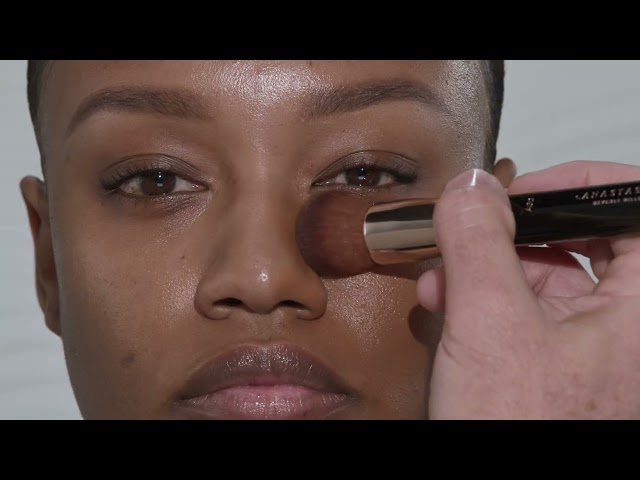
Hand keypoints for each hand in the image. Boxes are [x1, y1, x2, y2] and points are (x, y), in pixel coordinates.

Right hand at [418, 160, 639, 418]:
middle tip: (474, 225)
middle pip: (587, 240)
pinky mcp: (564, 367)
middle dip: (514, 231)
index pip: (635, 209)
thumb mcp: (490, 326)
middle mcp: (631, 326)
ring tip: (442, 270)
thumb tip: (471, 186)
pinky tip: (445, 302)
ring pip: (551, 276)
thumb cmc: (521, 434)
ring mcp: (599, 349)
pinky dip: (487, 300)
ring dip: (488, 266)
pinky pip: (531, 312)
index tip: (523, 189)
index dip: (578, 186)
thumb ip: (479, 243)